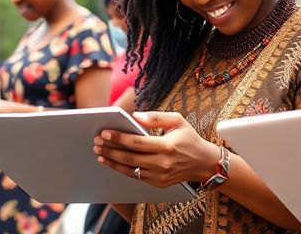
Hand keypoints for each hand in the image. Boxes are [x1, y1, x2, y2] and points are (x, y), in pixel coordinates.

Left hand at [94, 111, 219, 188]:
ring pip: (130, 170)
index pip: (137, 142)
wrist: (204, 163)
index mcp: (167, 146)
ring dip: (112, 161)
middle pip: (129, 157)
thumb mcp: (178, 121)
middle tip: (96, 143)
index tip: (104, 132)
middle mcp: (163, 163)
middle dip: (110, 150)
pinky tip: (113, 162)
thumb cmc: (189, 138)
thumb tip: (135, 116)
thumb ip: (156, 117)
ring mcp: (160, 176)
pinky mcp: (158, 184)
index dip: (118, 138)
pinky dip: (122, 170)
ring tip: (99, 154)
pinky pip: (136, 177)